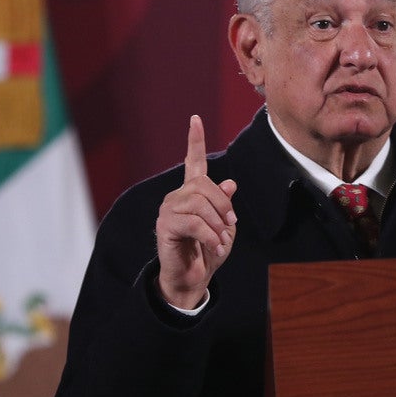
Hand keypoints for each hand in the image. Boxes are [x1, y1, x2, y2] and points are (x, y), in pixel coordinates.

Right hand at [155, 115, 237, 308]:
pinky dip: (210, 236)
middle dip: (224, 206)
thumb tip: (229, 184)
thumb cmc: (209, 251)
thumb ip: (225, 205)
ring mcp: (169, 210)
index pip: (194, 161)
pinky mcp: (165, 226)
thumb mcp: (225, 226)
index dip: (195, 140)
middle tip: (230, 226)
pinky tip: (215, 246)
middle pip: (204, 186)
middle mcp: (178, 196)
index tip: (195, 119)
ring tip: (221, 241)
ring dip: (217, 225)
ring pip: (200, 204)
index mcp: (193, 193)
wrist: (193, 278)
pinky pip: (194, 223)